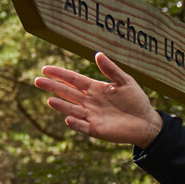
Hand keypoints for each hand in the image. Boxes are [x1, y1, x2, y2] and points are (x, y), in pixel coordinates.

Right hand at [34, 53, 163, 147]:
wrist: (147, 122)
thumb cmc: (136, 100)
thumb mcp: (125, 81)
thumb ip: (111, 70)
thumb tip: (98, 54)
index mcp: (95, 88)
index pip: (73, 79)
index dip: (59, 74)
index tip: (45, 69)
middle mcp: (90, 101)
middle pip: (67, 92)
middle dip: (53, 87)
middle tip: (37, 81)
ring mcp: (92, 116)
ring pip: (72, 109)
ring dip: (61, 105)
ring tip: (50, 100)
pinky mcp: (97, 129)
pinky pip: (83, 126)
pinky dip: (76, 123)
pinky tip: (68, 118)